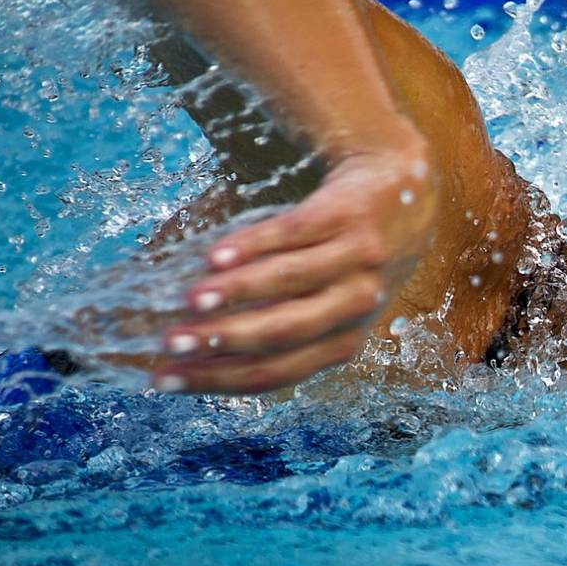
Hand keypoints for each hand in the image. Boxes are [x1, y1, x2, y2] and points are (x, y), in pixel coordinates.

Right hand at [152, 122, 435, 393]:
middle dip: (222, 342)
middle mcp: (356, 306)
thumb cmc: (347, 256)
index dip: (218, 379)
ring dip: (235, 293)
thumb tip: (185, 344)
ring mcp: (357, 259)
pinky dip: (253, 245)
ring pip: (290, 282)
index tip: (164, 380)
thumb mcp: (326, 300)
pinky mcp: (349, 214)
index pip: (275, 371)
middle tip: (171, 342)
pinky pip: (296, 233)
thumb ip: (270, 321)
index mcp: (342, 340)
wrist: (401, 185)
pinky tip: (216, 255)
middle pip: (283, 333)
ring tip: (190, 299)